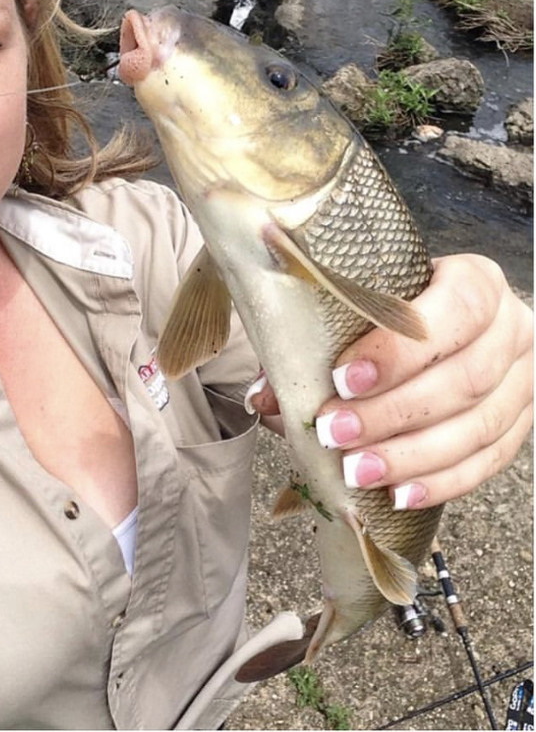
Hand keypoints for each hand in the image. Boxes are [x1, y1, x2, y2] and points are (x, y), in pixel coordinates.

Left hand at [249, 254, 532, 508]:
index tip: (343, 378)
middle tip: (334, 433)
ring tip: (356, 471)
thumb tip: (264, 396)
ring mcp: (523, 380)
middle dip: (393, 413)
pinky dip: (440, 482)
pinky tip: (397, 493)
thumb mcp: (356, 308)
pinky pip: (488, 462)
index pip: (455, 308)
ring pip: (478, 427)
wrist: (435, 329)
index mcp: (477, 282)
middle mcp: (512, 328)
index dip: (401, 348)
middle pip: (465, 377)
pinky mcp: (518, 425)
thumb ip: (312, 343)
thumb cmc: (390, 315)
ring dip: (411, 456)